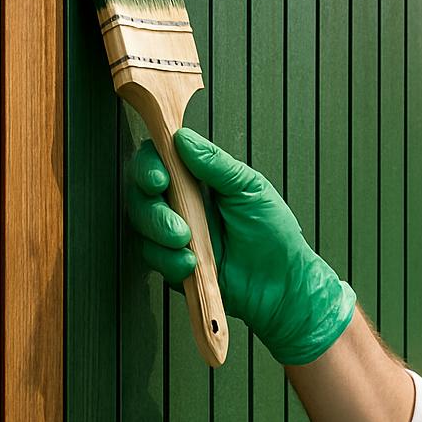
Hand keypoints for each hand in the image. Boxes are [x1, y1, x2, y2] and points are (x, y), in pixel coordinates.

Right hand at [125, 127, 355, 364]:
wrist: (281, 283)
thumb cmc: (272, 232)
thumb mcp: (250, 189)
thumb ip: (216, 164)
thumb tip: (182, 138)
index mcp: (200, 179)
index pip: (160, 161)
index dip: (150, 166)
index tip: (161, 179)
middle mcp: (182, 203)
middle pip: (141, 195)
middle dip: (152, 210)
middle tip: (178, 226)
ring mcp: (175, 233)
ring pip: (141, 227)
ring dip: (160, 236)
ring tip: (189, 244)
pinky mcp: (173, 263)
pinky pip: (153, 258)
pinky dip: (169, 261)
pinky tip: (192, 263)